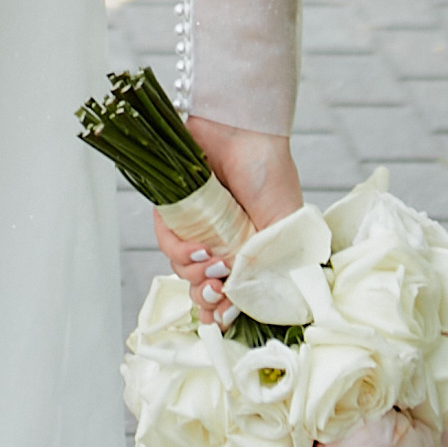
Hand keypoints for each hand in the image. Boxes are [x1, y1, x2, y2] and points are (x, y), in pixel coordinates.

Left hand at [156, 116, 303, 325]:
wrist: (241, 128)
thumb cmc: (269, 171)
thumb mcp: (281, 225)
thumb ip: (269, 265)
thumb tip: (245, 302)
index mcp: (249, 250)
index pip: (231, 293)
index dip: (224, 311)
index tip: (223, 318)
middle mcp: (222, 241)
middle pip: (203, 289)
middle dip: (207, 299)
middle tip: (216, 291)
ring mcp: (197, 225)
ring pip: (183, 270)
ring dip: (194, 273)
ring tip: (212, 259)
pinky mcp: (174, 207)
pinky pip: (166, 239)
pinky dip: (178, 249)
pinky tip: (197, 246)